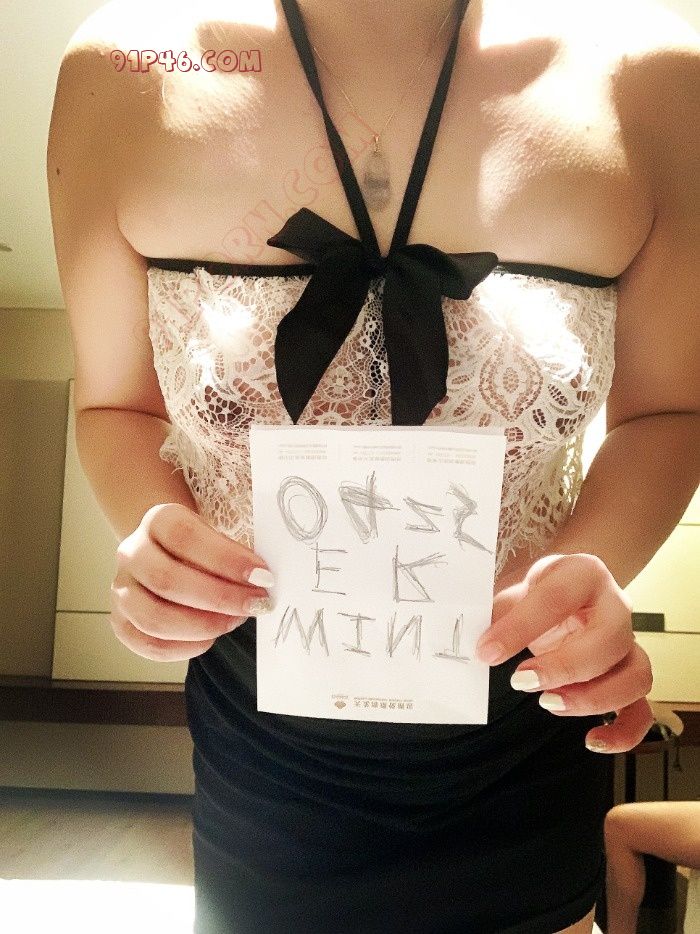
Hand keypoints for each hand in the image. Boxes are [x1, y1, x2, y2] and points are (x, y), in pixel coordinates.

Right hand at [109, 503, 274, 661]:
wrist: (169, 553)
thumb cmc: (204, 547)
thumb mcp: (219, 534)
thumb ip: (238, 552)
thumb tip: (263, 579)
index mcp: (157, 520)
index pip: (185, 537)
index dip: (226, 559)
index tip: (262, 576)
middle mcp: (132, 553)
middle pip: (167, 580)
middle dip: (220, 598)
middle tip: (256, 604)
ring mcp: (122, 590)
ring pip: (153, 618)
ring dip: (203, 625)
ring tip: (235, 620)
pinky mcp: (122, 622)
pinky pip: (148, 644)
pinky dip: (184, 647)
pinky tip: (211, 637)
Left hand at [476, 553, 654, 752]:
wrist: (572, 588)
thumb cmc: (539, 591)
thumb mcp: (515, 589)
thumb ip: (494, 613)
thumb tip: (465, 643)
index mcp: (582, 574)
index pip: (556, 600)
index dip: (520, 629)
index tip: (487, 652)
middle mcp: (616, 606)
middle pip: (609, 640)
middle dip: (563, 667)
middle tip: (521, 680)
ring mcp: (629, 642)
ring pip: (635, 675)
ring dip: (594, 697)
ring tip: (549, 704)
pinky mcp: (630, 675)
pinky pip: (642, 708)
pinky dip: (624, 730)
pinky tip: (592, 740)